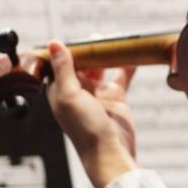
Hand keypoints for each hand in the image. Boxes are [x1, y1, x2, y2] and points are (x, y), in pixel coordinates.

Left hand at [45, 40, 137, 187]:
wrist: (110, 151)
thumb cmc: (84, 128)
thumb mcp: (69, 95)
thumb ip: (64, 68)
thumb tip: (53, 43)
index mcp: (60, 90)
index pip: (58, 64)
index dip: (63, 50)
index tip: (70, 36)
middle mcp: (78, 90)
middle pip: (81, 62)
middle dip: (88, 49)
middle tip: (98, 37)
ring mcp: (98, 93)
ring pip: (101, 66)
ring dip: (106, 54)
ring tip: (113, 40)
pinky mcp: (116, 96)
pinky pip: (122, 75)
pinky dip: (127, 64)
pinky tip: (133, 53)